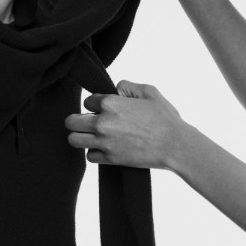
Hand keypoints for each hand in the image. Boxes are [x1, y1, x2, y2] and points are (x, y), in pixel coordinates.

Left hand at [66, 80, 190, 170]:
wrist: (174, 145)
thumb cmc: (165, 118)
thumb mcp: (149, 91)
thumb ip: (128, 86)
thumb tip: (116, 89)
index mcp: (110, 103)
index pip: (87, 101)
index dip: (94, 104)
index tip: (102, 109)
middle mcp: (103, 123)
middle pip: (71, 121)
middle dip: (77, 120)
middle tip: (86, 123)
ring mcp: (105, 142)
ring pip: (74, 140)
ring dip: (80, 137)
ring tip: (89, 136)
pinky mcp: (110, 158)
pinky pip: (90, 156)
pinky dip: (94, 153)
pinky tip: (103, 149)